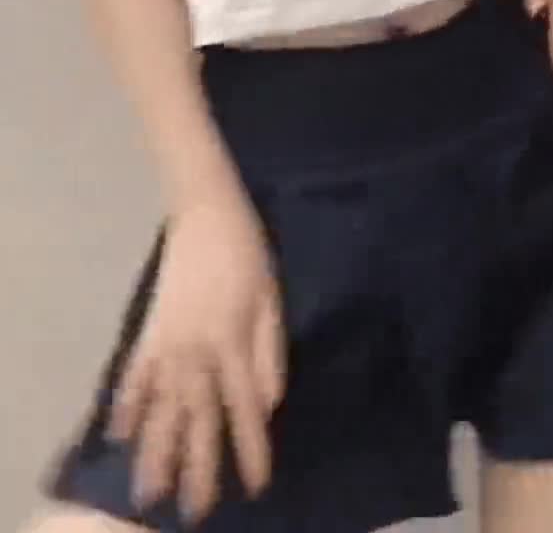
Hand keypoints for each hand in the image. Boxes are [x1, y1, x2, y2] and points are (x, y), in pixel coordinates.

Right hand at [105, 191, 286, 523]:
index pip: (245, 408)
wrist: (206, 213)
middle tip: (196, 511)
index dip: (252, 449)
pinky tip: (117, 436)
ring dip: (154, 452)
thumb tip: (268, 404)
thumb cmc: (248, 254)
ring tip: (148, 492)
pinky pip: (134, 376)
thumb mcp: (272, 300)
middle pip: (197, 419)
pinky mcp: (148, 331)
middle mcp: (197, 350)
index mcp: (234, 342)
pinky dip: (125, 406)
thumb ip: (270, 354)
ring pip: (160, 408)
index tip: (256, 486)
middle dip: (198, 467)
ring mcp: (167, 342)